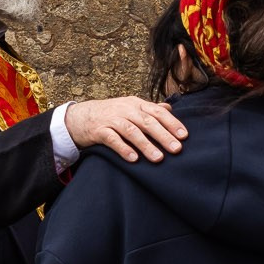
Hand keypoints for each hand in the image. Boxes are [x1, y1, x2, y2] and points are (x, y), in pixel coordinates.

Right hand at [66, 97, 186, 163]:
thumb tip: (169, 108)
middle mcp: (125, 110)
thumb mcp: (130, 107)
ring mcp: (112, 120)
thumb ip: (149, 109)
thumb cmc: (110, 114)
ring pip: (132, 131)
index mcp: (136, 104)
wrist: (80, 117)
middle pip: (147, 122)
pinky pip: (113, 140)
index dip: (171, 123)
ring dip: (146, 145)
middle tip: (176, 149)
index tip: (184, 136)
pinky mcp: (99, 131)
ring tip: (158, 158)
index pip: (157, 112)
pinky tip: (134, 159)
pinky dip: (123, 149)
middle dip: (163, 136)